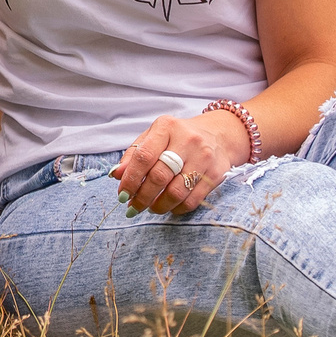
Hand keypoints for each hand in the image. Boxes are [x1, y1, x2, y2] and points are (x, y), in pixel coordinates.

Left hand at [114, 110, 249, 214]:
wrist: (218, 135)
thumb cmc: (178, 138)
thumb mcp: (154, 137)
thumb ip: (133, 155)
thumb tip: (116, 175)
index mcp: (167, 128)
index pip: (144, 156)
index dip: (130, 179)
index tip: (122, 194)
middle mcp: (187, 140)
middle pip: (159, 177)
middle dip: (142, 197)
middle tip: (133, 206)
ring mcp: (204, 158)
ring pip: (176, 192)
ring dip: (158, 205)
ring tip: (150, 207)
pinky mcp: (215, 174)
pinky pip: (192, 200)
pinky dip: (176, 209)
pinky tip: (169, 207)